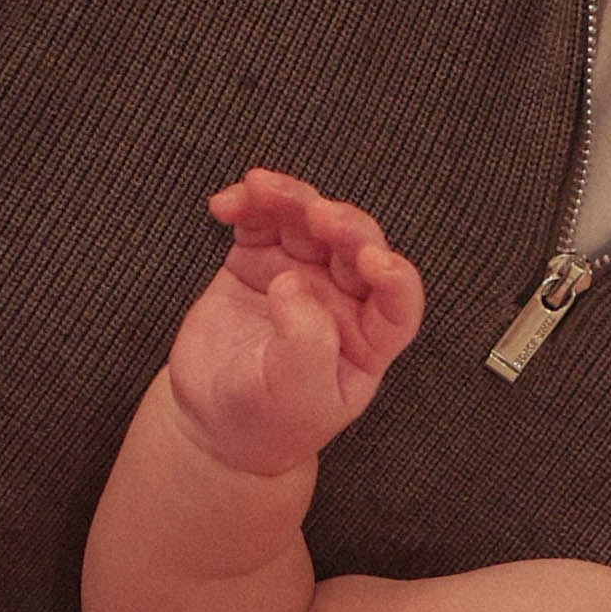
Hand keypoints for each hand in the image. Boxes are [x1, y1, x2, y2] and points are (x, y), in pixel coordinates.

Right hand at [167, 169, 424, 474]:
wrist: (213, 423)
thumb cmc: (268, 420)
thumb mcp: (294, 395)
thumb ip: (305, 342)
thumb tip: (292, 282)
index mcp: (369, 339)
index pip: (398, 299)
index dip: (393, 276)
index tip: (374, 261)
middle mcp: (343, 300)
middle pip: (356, 246)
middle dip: (341, 224)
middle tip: (317, 215)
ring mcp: (302, 275)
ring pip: (308, 221)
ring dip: (290, 198)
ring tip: (260, 189)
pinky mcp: (260, 261)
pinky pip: (261, 220)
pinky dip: (248, 204)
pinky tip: (227, 204)